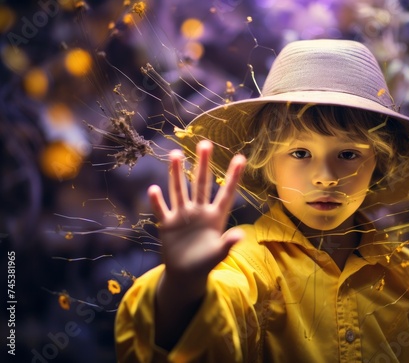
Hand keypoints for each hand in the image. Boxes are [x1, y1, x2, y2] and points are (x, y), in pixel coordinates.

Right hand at [148, 140, 245, 287]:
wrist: (186, 274)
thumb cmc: (205, 263)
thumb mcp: (218, 255)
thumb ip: (227, 243)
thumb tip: (240, 236)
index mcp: (215, 217)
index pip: (226, 193)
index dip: (233, 177)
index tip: (240, 158)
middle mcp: (199, 211)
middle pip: (201, 184)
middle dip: (203, 165)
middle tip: (205, 143)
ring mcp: (182, 216)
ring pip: (179, 190)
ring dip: (177, 173)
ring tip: (175, 154)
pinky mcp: (167, 224)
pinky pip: (162, 210)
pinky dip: (157, 201)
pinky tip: (154, 189)